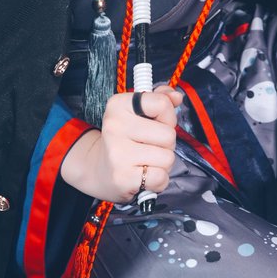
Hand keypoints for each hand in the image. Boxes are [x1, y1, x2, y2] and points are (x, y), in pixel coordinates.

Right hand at [60, 85, 182, 202]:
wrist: (99, 170)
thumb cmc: (126, 137)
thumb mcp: (138, 112)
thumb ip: (160, 99)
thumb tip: (177, 97)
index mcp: (118, 105)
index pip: (162, 104)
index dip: (168, 117)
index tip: (156, 123)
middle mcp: (115, 126)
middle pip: (169, 135)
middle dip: (167, 144)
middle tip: (150, 146)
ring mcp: (117, 153)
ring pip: (168, 158)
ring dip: (163, 163)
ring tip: (146, 161)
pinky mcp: (122, 178)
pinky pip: (161, 178)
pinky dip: (159, 180)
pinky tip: (145, 176)